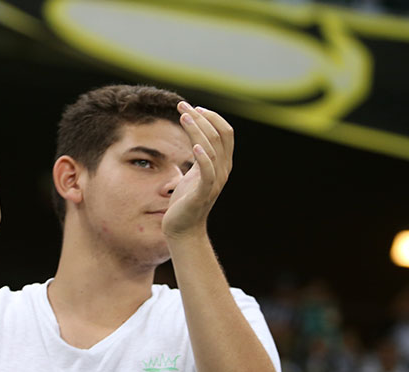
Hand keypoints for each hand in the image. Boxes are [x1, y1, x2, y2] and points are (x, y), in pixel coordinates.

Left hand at [162, 101, 232, 239]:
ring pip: (211, 148)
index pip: (225, 133)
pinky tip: (194, 147)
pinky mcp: (202, 193)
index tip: (193, 108)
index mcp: (222, 164)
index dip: (212, 117)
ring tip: (183, 116)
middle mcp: (222, 171)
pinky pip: (207, 173)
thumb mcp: (195, 174)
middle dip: (202, 117)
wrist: (183, 229)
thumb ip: (200, 157)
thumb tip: (196, 139)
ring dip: (197, 130)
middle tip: (182, 106)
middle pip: (219, 135)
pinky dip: (203, 158)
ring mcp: (214, 182)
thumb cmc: (186, 200)